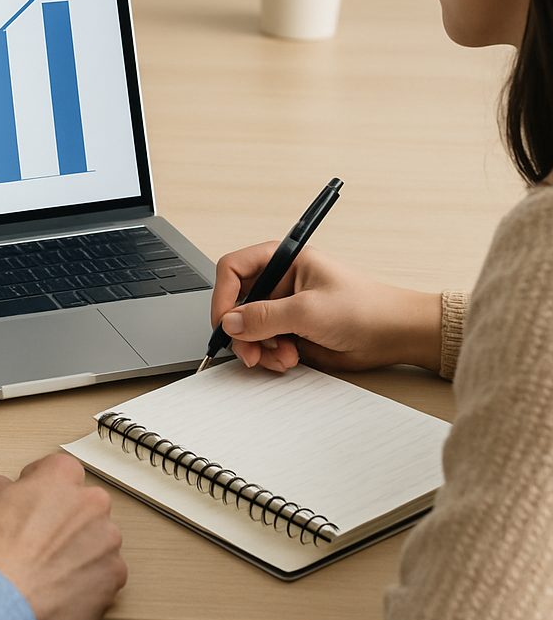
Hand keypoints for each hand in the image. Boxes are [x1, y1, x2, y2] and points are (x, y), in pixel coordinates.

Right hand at [0, 452, 126, 619]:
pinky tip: (60, 592)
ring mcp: (105, 541)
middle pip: (85, 505)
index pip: (62, 470)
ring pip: (98, 540)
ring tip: (48, 574)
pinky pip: (105, 575)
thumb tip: (6, 492)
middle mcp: (89, 504)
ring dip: (80, 552)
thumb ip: (1, 488)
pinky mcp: (113, 578)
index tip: (36, 502)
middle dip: (67, 520)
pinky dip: (88, 584)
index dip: (45, 488)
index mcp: (58, 478)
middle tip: (40, 543)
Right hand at [210, 243, 441, 373]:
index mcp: (283, 260)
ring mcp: (284, 307)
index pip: (233, 269)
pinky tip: (289, 359)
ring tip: (281, 356)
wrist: (396, 336)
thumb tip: (229, 323)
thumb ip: (264, 317)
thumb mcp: (309, 310)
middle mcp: (280, 281)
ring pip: (247, 328)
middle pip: (236, 303)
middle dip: (241, 330)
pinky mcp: (290, 330)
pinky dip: (270, 355)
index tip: (225, 322)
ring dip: (258, 347)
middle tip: (250, 351)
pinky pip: (263, 344)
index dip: (223, 295)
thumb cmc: (366, 309)